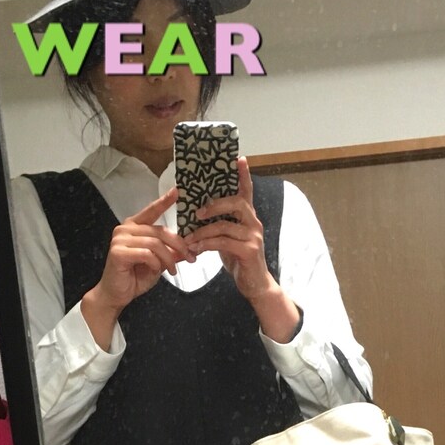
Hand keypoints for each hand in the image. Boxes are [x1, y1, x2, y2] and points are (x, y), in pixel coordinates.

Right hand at [81, 187, 190, 343]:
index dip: (164, 201)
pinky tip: (156, 270)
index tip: (177, 192)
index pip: (151, 211)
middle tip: (189, 258)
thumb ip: (170, 253)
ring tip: (173, 270)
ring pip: (155, 243)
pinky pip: (146, 253)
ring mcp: (120, 239)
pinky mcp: (118, 252)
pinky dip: (156, 263)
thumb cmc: (134, 277)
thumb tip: (189, 249)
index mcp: (134, 227)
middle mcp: (125, 228)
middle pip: (160, 231)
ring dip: (168, 258)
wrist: (116, 294)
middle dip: (178, 245)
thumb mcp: (158, 263)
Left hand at [183, 157, 275, 300]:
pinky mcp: (249, 250)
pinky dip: (206, 245)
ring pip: (225, 225)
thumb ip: (220, 225)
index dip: (243, 175)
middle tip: (197, 213)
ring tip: (189, 238)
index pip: (247, 192)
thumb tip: (199, 215)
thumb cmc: (240, 260)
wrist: (255, 285)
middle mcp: (254, 223)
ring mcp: (253, 236)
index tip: (238, 158)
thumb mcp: (228, 239)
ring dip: (203, 231)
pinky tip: (196, 249)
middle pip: (237, 202)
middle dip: (214, 205)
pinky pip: (223, 242)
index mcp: (249, 218)